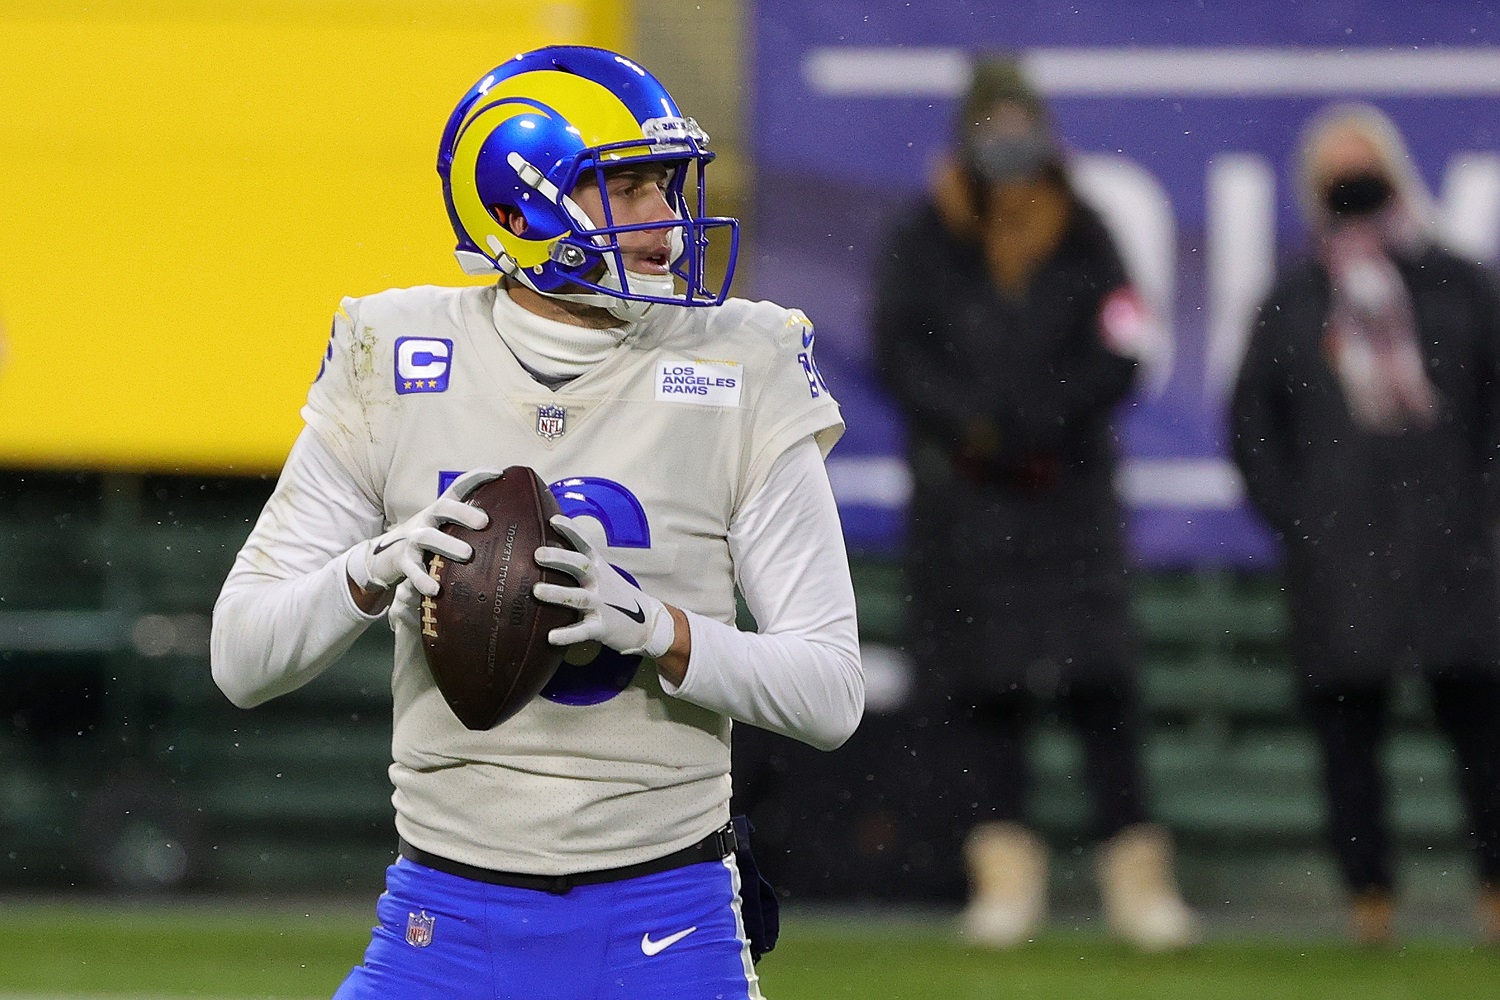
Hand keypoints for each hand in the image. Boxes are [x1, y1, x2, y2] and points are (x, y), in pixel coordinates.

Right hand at [346, 468, 501, 596]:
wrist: (385, 558)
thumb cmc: (428, 544)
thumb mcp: (446, 529)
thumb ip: (470, 528)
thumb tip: (513, 534)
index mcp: (441, 510)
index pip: (458, 487)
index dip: (477, 477)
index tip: (498, 472)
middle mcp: (427, 519)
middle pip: (443, 507)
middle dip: (463, 511)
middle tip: (484, 522)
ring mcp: (412, 539)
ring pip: (428, 537)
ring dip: (447, 544)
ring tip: (467, 553)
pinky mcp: (402, 560)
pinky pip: (412, 568)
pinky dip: (422, 578)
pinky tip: (435, 589)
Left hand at [533, 515, 675, 657]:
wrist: (645, 622)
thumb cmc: (612, 594)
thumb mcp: (600, 574)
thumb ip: (577, 563)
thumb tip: (542, 548)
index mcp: (597, 566)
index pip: (584, 543)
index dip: (570, 531)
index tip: (553, 520)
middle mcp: (599, 582)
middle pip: (580, 565)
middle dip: (560, 558)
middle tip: (537, 554)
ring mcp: (601, 604)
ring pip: (578, 597)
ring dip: (558, 593)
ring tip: (537, 591)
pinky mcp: (602, 627)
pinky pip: (583, 631)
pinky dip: (567, 634)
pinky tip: (550, 637)